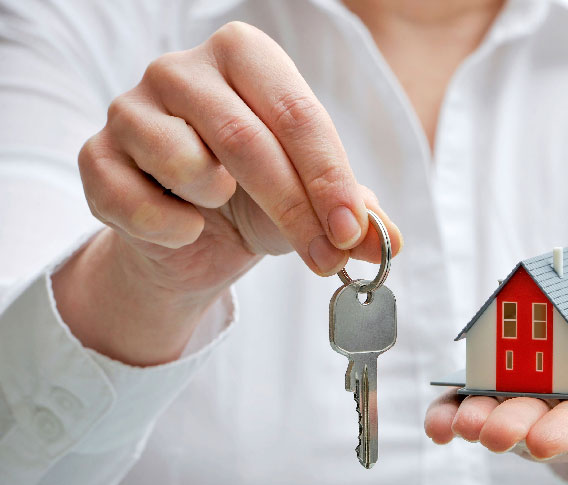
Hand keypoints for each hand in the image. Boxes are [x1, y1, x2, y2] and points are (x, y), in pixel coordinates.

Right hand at [53, 21, 400, 364]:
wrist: (190, 236)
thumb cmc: (255, 201)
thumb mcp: (312, 202)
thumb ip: (352, 214)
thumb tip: (387, 242)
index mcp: (246, 58)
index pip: (297, 114)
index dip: (328, 178)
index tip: (351, 231)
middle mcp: (183, 69)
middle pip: (247, 139)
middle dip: (293, 209)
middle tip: (325, 258)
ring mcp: (130, 107)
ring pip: (185, 161)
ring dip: (216, 203)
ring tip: (221, 204)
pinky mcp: (95, 155)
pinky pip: (131, 199)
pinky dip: (168, 228)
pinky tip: (182, 225)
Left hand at [425, 313, 567, 484]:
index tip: (546, 441)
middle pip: (539, 424)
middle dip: (514, 428)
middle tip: (493, 433)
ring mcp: (536, 403)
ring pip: (503, 413)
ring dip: (478, 418)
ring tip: (462, 423)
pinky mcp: (508, 386)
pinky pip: (476, 402)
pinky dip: (453, 411)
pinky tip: (439, 422)